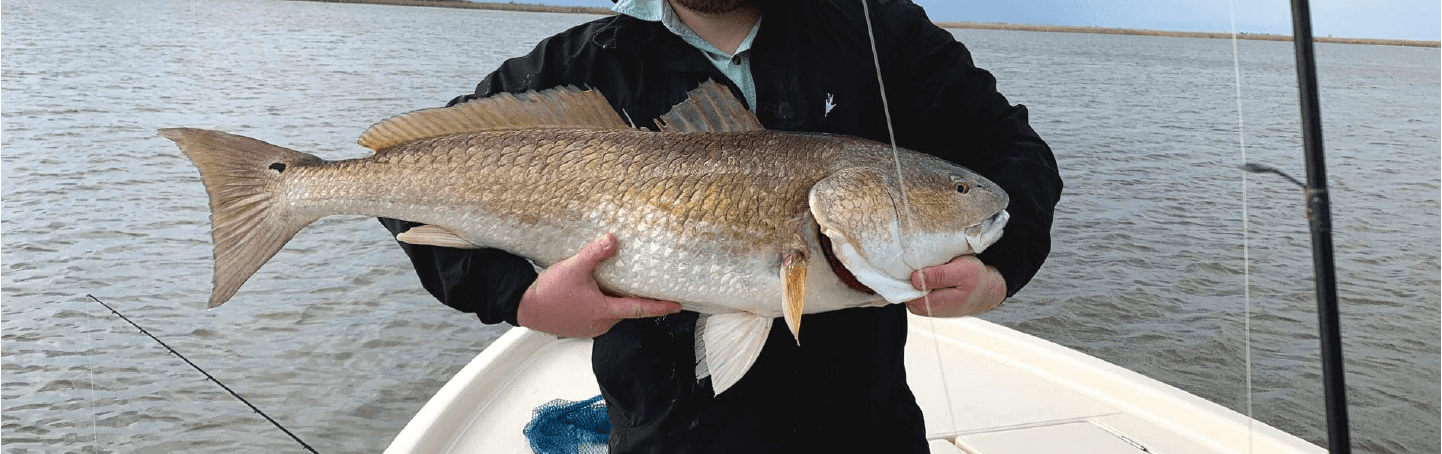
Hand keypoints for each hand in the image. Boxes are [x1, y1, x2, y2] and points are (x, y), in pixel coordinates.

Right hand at [517, 233, 682, 337]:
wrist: (524, 306)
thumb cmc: (548, 292)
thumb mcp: (574, 267)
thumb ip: (595, 253)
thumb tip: (613, 239)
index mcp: (604, 312)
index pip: (640, 309)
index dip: (661, 307)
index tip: (678, 306)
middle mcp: (601, 324)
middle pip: (626, 309)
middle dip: (635, 298)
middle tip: (646, 285)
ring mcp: (590, 328)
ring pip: (612, 312)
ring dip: (616, 299)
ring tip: (616, 283)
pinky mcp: (580, 327)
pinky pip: (599, 314)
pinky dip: (603, 303)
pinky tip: (596, 291)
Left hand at [905, 256, 1006, 317]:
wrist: (985, 291)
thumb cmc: (976, 280)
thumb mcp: (962, 272)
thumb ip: (939, 276)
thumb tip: (914, 279)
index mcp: (930, 304)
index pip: (902, 287)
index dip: (905, 270)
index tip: (913, 257)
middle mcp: (921, 308)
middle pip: (901, 286)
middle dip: (908, 270)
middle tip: (921, 256)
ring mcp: (920, 305)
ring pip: (905, 285)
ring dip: (912, 271)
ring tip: (927, 261)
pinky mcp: (921, 299)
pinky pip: (911, 285)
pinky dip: (916, 274)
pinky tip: (927, 268)